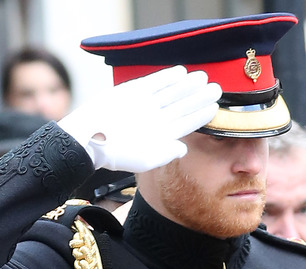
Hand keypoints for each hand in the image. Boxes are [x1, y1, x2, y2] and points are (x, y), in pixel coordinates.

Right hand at [58, 66, 220, 172]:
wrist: (88, 138)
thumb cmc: (115, 154)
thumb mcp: (145, 160)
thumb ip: (167, 154)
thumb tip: (184, 149)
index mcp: (159, 135)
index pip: (186, 123)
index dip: (201, 115)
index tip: (215, 107)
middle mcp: (154, 119)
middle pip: (182, 105)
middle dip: (199, 97)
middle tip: (217, 88)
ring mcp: (144, 104)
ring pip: (171, 93)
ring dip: (187, 85)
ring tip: (203, 78)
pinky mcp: (132, 92)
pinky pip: (153, 82)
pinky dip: (167, 77)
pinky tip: (181, 72)